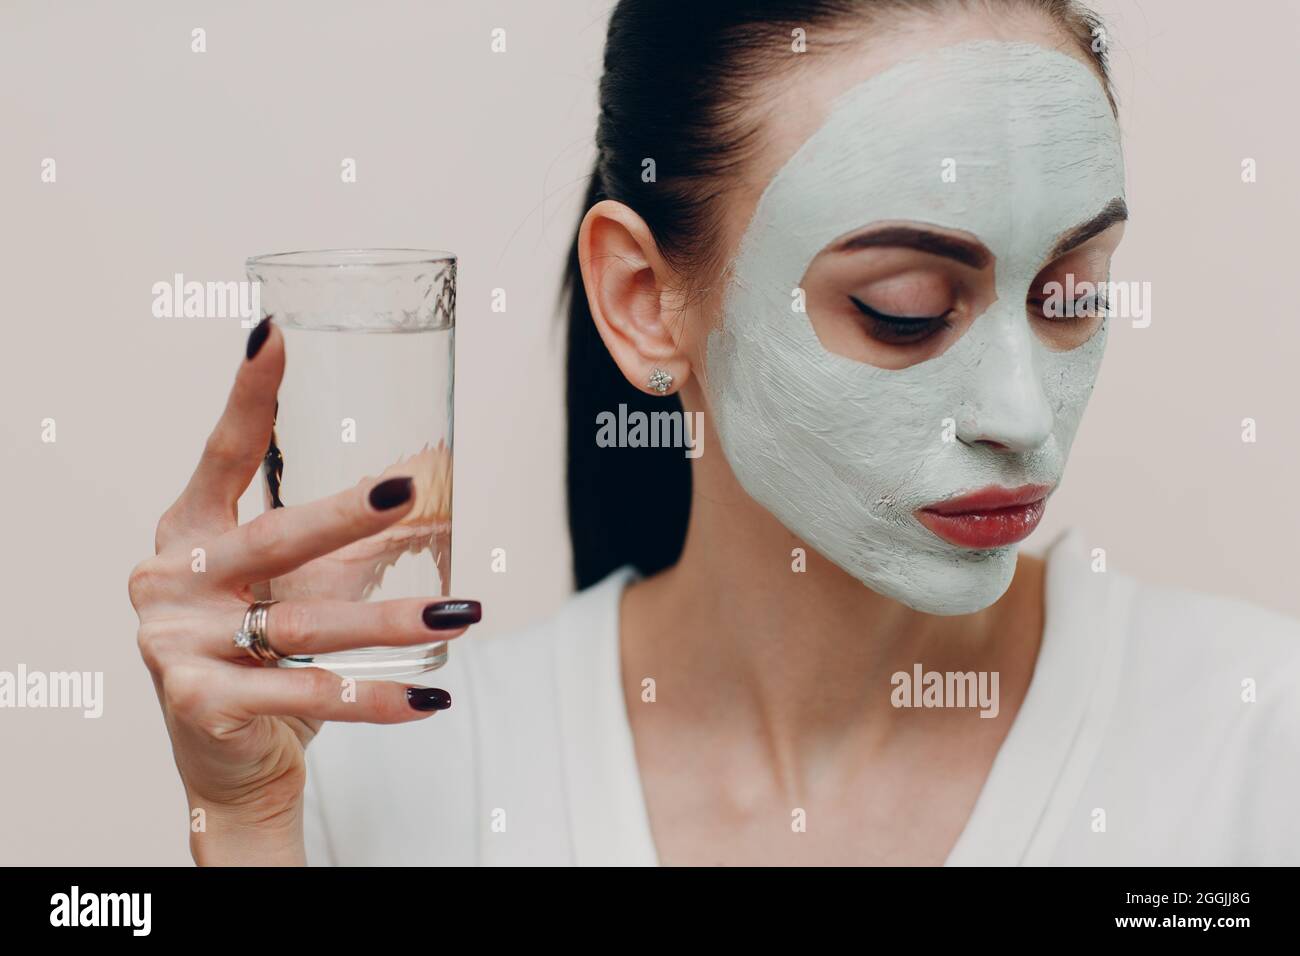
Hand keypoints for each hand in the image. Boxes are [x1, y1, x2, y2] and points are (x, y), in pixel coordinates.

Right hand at [128, 319, 478, 864]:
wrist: (228, 760)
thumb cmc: (264, 653)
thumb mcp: (302, 583)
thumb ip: (351, 538)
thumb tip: (434, 475)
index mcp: (189, 531)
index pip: (224, 455)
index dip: (249, 394)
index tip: (274, 332)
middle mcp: (170, 577)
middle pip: (273, 538)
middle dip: (345, 515)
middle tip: (409, 490)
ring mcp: (176, 643)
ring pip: (302, 624)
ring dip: (392, 622)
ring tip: (464, 613)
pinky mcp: (200, 704)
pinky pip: (306, 695)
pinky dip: (377, 699)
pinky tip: (433, 696)